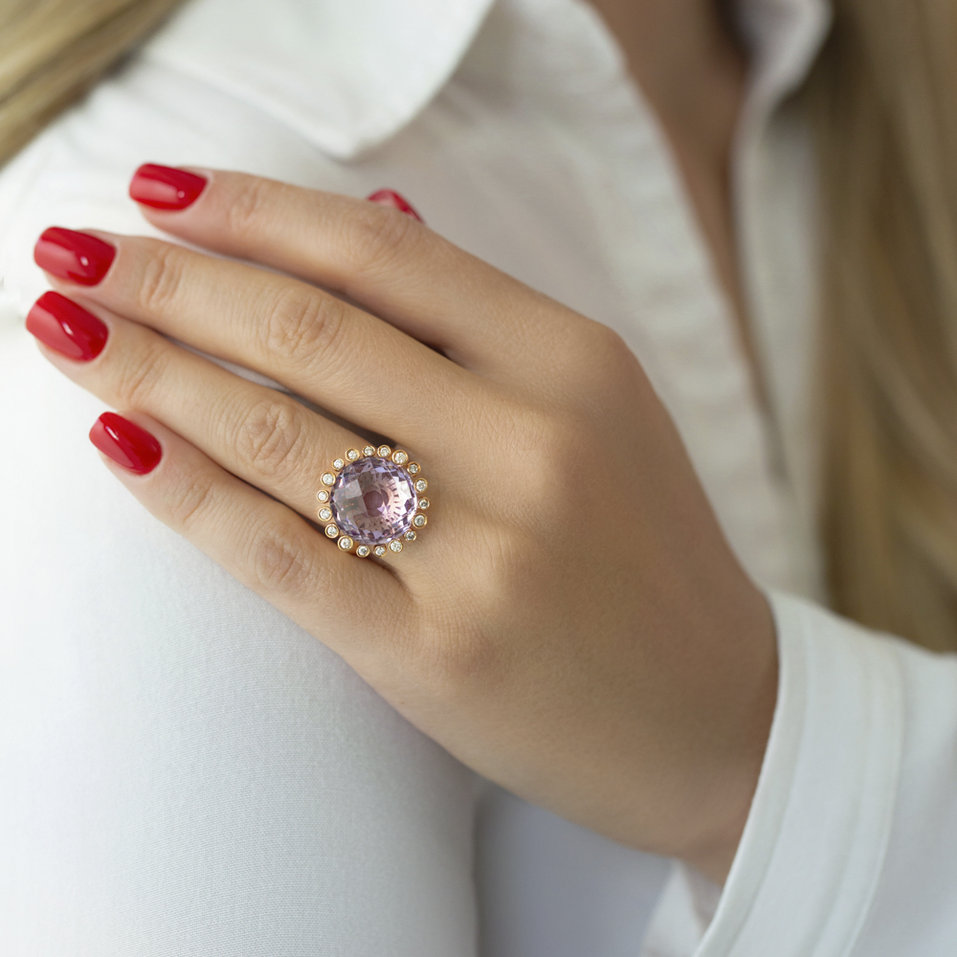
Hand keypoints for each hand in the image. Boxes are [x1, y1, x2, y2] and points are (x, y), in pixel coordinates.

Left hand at [27, 165, 776, 884]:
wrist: (715, 713)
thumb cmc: (647, 555)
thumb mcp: (598, 410)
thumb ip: (481, 319)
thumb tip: (365, 211)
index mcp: (576, 363)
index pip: (383, 252)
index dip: (254, 209)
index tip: (162, 191)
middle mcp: (532, 444)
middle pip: (310, 329)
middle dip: (169, 279)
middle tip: (75, 250)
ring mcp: (483, 555)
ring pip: (278, 433)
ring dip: (149, 369)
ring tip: (66, 328)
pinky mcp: (436, 654)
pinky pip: (279, 554)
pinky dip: (184, 491)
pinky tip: (118, 439)